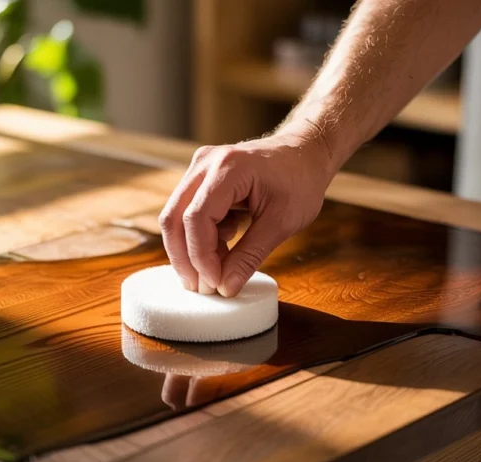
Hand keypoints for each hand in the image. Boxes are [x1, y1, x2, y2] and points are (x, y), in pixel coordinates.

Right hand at [159, 132, 334, 296]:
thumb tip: (226, 288)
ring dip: (191, 250)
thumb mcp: (282, 222)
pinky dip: (200, 238)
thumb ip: (250, 256)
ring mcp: (200, 169)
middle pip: (175, 217)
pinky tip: (224, 247)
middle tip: (200, 288)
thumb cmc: (301, 180)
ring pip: (176, 217)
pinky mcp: (201, 179)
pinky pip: (187, 213)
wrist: (305, 153)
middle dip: (184, 258)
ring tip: (217, 271)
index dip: (200, 255)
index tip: (214, 283)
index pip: (196, 217)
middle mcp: (206, 163)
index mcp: (228, 167)